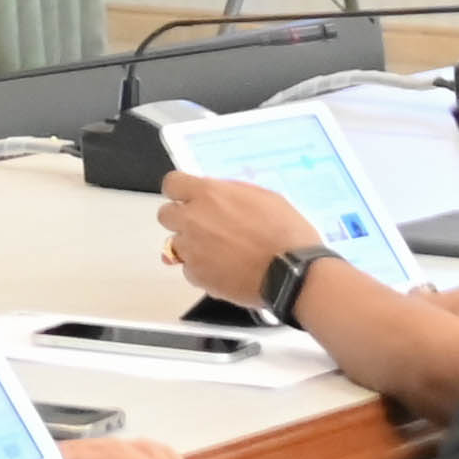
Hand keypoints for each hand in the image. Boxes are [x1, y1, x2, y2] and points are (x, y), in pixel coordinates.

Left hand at [154, 171, 324, 312]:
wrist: (293, 274)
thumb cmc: (287, 234)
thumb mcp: (264, 198)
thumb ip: (231, 194)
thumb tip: (218, 195)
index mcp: (208, 194)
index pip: (172, 183)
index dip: (181, 191)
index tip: (190, 197)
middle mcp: (192, 219)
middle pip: (166, 214)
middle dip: (182, 218)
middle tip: (205, 226)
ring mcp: (191, 249)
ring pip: (175, 244)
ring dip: (192, 246)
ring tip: (222, 252)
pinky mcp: (196, 275)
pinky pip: (189, 269)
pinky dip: (203, 269)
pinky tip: (226, 270)